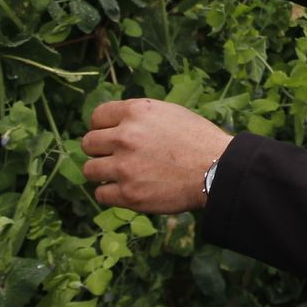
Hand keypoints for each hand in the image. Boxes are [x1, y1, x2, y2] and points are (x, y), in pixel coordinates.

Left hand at [80, 99, 232, 213]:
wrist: (217, 169)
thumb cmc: (198, 140)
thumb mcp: (170, 114)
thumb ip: (140, 118)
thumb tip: (116, 126)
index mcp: (136, 112)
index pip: (97, 117)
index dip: (102, 127)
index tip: (109, 136)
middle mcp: (126, 136)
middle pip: (88, 143)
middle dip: (100, 151)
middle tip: (116, 157)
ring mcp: (125, 166)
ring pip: (90, 170)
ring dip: (102, 173)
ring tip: (121, 175)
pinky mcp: (128, 194)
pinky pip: (101, 194)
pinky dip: (111, 194)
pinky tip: (126, 190)